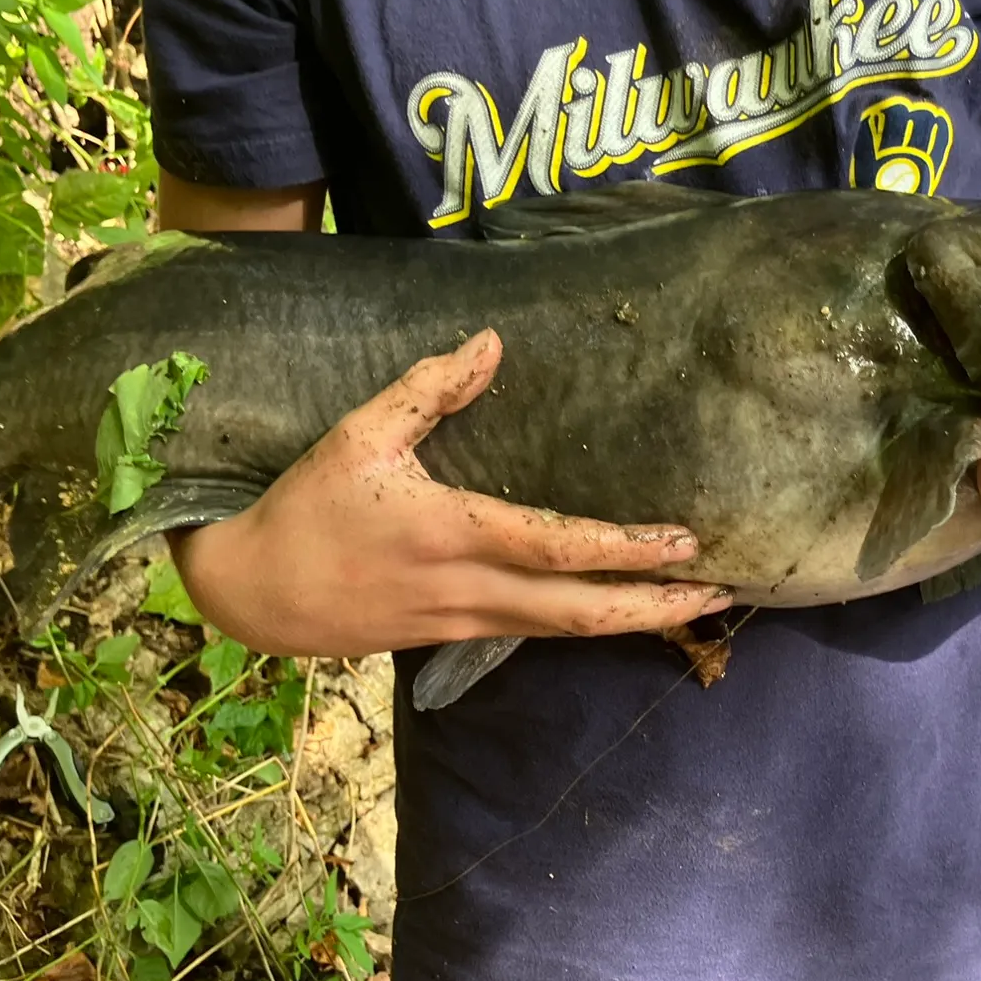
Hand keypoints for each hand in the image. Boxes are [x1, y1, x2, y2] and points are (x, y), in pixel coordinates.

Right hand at [168, 328, 731, 655]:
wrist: (254, 594)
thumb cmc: (306, 508)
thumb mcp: (357, 436)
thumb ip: (426, 390)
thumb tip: (491, 344)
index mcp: (453, 534)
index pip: (560, 548)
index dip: (629, 548)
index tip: (689, 541)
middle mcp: (471, 590)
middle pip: (582, 613)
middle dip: (658, 607)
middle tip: (726, 594)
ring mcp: (464, 622)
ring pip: (563, 631)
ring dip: (631, 621)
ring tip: (690, 606)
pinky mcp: (449, 636)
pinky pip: (533, 632)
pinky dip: (583, 623)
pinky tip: (610, 611)